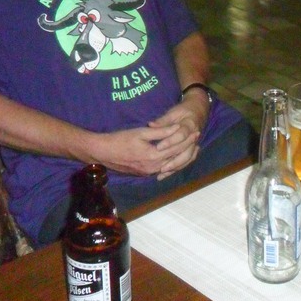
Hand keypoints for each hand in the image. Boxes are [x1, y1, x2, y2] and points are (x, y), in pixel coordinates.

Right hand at [89, 95, 204, 178]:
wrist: (103, 153)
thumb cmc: (120, 139)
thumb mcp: (141, 132)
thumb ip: (161, 132)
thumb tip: (177, 127)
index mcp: (153, 156)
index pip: (176, 148)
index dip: (187, 139)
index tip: (196, 131)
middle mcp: (153, 168)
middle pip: (175, 158)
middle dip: (187, 148)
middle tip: (197, 139)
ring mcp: (148, 172)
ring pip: (170, 165)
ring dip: (181, 156)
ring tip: (191, 148)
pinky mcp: (143, 173)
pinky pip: (162, 168)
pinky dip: (171, 162)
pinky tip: (175, 157)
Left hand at [148, 95, 206, 179]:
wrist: (197, 112)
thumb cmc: (183, 111)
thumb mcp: (173, 112)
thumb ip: (163, 120)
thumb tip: (151, 125)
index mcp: (190, 125)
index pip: (181, 135)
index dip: (170, 141)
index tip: (158, 147)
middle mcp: (194, 137)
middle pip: (187, 152)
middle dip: (174, 161)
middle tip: (161, 167)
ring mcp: (194, 144)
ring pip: (187, 158)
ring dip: (176, 167)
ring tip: (162, 173)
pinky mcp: (192, 149)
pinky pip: (187, 161)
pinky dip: (178, 168)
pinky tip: (167, 174)